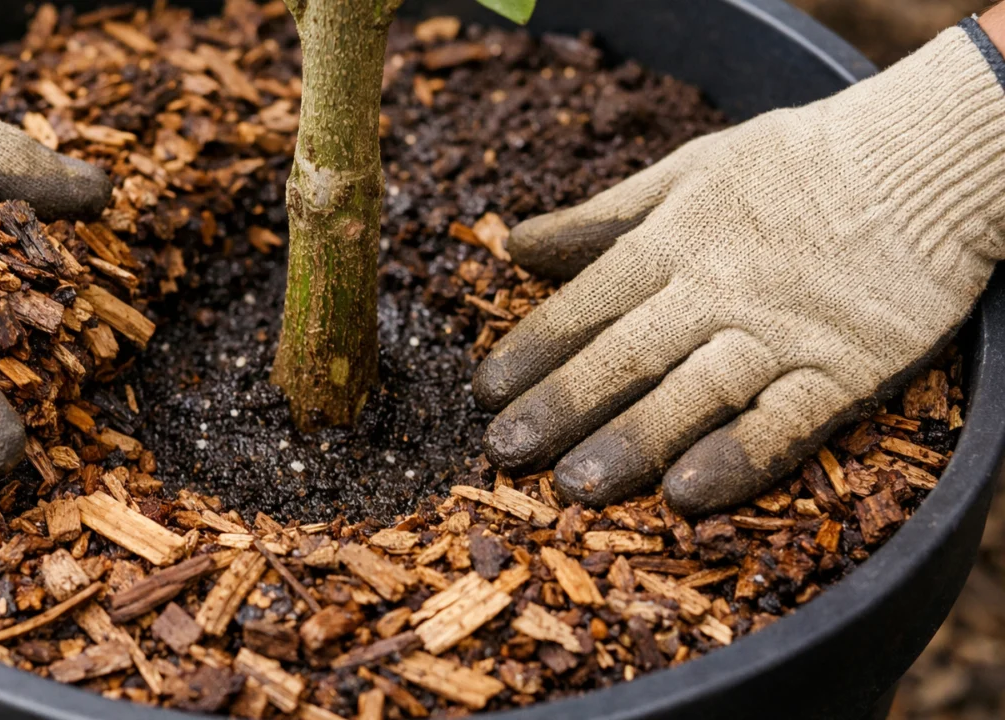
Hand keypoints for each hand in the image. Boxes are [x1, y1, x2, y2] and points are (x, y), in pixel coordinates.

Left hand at [474, 21, 1004, 514]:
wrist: (928, 162)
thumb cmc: (795, 167)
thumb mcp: (689, 170)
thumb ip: (603, 217)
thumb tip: (517, 247)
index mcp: (675, 239)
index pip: (586, 302)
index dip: (532, 349)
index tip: (486, 392)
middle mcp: (717, 289)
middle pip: (626, 354)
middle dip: (560, 405)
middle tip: (504, 453)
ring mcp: (781, 332)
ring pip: (693, 393)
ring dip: (632, 440)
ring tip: (574, 486)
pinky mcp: (843, 369)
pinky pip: (784, 421)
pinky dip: (737, 458)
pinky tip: (687, 495)